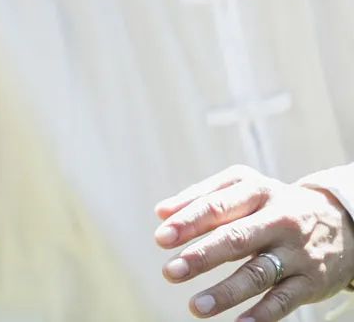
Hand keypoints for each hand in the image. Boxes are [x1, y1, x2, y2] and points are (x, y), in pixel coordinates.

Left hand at [153, 164, 353, 320]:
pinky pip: (285, 300)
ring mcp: (296, 252)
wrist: (343, 220)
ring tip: (195, 307)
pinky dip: (262, 314)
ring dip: (225, 292)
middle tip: (170, 271)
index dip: (189, 222)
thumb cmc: (274, 203)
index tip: (161, 238)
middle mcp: (279, 220)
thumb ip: (202, 196)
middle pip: (236, 239)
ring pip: (258, 273)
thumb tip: (161, 213)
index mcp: (257, 192)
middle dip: (201, 256)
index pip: (219, 206)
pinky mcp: (311, 281)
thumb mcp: (244, 188)